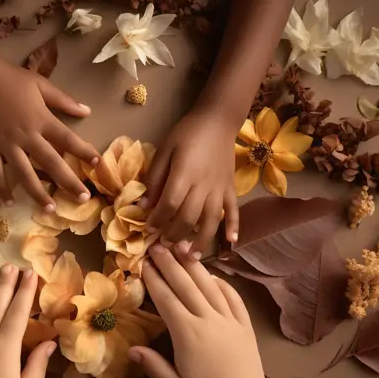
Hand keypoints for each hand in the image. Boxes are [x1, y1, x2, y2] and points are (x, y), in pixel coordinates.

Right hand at [0, 60, 99, 210]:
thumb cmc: (10, 78)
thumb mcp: (40, 84)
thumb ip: (63, 100)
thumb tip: (87, 111)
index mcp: (41, 119)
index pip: (68, 139)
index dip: (84, 152)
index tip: (97, 164)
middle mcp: (26, 135)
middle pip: (51, 163)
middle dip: (68, 182)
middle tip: (83, 199)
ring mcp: (5, 144)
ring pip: (24, 174)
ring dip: (38, 194)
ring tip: (51, 210)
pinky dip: (1, 189)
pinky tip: (9, 203)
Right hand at [129, 244, 272, 377]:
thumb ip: (152, 365)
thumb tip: (131, 348)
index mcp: (187, 333)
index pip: (167, 299)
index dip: (154, 279)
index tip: (144, 262)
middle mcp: (208, 320)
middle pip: (186, 285)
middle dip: (170, 263)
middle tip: (157, 245)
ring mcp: (229, 320)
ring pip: (209, 286)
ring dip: (194, 266)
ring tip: (182, 248)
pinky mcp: (245, 326)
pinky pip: (234, 298)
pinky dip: (223, 283)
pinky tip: (213, 275)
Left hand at [142, 109, 238, 259]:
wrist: (217, 120)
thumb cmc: (186, 134)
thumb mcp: (164, 150)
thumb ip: (155, 177)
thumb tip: (144, 203)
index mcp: (184, 174)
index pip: (169, 204)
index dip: (157, 219)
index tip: (148, 228)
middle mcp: (203, 185)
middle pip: (189, 217)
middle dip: (174, 234)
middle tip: (164, 246)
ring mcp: (220, 188)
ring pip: (210, 220)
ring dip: (201, 240)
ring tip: (190, 257)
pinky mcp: (231, 188)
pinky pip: (233, 210)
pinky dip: (233, 226)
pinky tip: (231, 241)